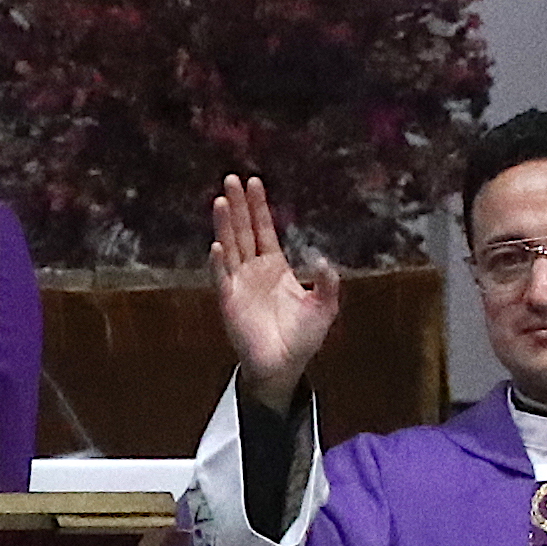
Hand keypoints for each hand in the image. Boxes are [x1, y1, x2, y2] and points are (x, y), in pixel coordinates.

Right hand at [212, 174, 340, 406]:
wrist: (285, 366)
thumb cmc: (303, 338)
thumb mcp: (325, 307)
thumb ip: (327, 283)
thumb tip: (323, 259)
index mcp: (275, 267)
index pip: (264, 230)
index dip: (259, 207)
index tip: (254, 182)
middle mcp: (253, 270)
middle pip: (243, 231)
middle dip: (239, 205)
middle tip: (231, 179)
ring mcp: (239, 284)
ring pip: (230, 248)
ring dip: (225, 226)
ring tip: (221, 201)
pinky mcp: (229, 302)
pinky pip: (222, 278)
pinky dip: (219, 262)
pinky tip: (218, 245)